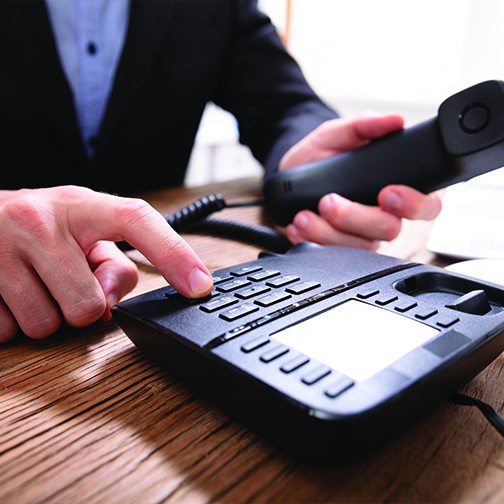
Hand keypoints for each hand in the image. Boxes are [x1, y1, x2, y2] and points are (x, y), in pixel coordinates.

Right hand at [0, 186, 212, 342]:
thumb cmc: (37, 226)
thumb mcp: (82, 230)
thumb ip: (112, 262)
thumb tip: (111, 302)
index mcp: (78, 204)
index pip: (137, 220)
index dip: (174, 254)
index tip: (200, 285)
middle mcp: (38, 220)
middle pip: (89, 306)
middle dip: (82, 307)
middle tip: (65, 283)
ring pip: (47, 326)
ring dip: (47, 317)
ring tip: (35, 285)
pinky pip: (8, 331)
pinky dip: (13, 323)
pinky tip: (8, 294)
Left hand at [278, 114, 441, 247]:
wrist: (288, 180)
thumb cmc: (319, 156)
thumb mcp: (335, 135)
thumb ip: (363, 126)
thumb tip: (393, 120)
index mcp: (397, 186)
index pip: (427, 204)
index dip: (414, 204)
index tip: (386, 193)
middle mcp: (385, 215)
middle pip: (390, 229)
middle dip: (356, 217)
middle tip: (328, 201)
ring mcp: (364, 235)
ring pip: (361, 246)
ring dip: (328, 232)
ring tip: (304, 215)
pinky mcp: (341, 248)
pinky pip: (335, 254)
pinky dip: (312, 239)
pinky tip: (300, 226)